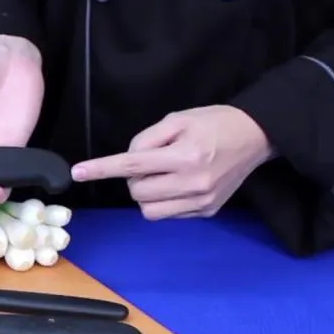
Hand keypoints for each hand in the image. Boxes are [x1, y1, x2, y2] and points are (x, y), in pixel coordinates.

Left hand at [71, 105, 274, 219]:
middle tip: (150, 162)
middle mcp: (193, 183)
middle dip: (133, 178)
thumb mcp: (178, 119)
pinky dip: (164, 201)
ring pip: (149, 210)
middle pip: (137, 191)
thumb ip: (147, 140)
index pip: (132, 165)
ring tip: (162, 175)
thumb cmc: (214, 122)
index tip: (78, 172)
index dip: (101, 169)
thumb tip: (128, 161)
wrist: (255, 136)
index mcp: (185, 156)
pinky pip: (168, 214)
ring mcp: (201, 201)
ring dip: (146, 194)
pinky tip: (178, 184)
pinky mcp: (206, 211)